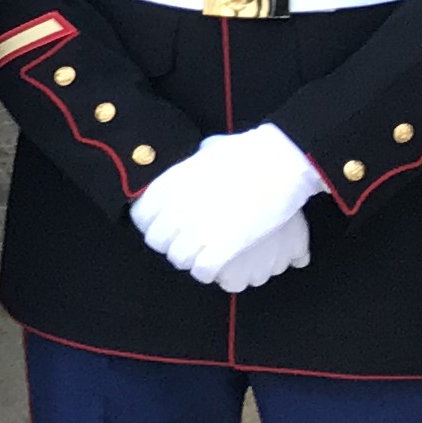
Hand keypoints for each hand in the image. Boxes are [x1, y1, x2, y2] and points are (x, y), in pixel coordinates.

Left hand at [129, 125, 327, 284]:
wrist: (279, 163)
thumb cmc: (250, 151)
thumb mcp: (210, 151)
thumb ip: (197, 161)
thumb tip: (199, 158)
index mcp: (170, 184)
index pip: (142, 217)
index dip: (152, 225)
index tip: (163, 227)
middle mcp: (178, 208)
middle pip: (158, 241)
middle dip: (170, 244)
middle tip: (186, 243)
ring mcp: (199, 228)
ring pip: (179, 258)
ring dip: (189, 260)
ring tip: (202, 255)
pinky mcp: (224, 246)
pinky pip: (202, 270)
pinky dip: (206, 272)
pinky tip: (215, 266)